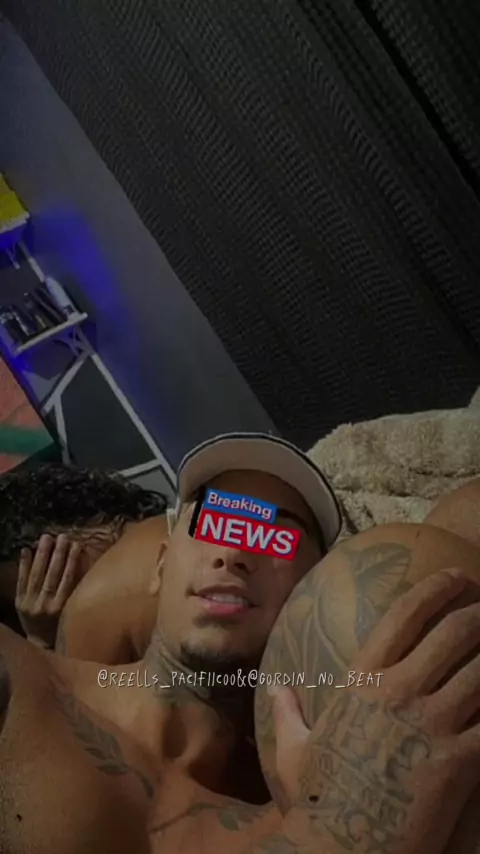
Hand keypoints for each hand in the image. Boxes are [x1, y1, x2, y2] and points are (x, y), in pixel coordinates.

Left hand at [15, 534, 82, 648]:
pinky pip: (21, 581)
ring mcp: (30, 604)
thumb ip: (76, 592)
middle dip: (58, 554)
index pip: (68, 580)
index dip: (73, 561)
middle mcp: (46, 605)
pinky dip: (23, 565)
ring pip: (37, 575)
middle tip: (62, 536)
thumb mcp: (71, 612)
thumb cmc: (61, 626)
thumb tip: (84, 566)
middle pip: (52, 575)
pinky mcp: (19, 603)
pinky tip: (26, 550)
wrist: (39, 644)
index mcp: (62, 608)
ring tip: (46, 537)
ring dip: (42, 555)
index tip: (77, 544)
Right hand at [270, 569, 479, 853]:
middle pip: (454, 633)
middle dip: (478, 613)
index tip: (456, 576)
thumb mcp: (295, 752)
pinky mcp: (459, 762)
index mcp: (363, 681)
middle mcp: (400, 692)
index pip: (405, 616)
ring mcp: (432, 725)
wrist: (343, 851)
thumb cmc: (320, 800)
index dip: (436, 589)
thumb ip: (286, 712)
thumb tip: (272, 689)